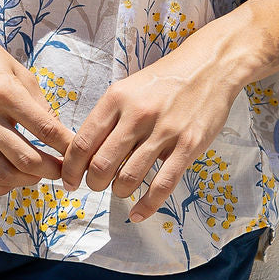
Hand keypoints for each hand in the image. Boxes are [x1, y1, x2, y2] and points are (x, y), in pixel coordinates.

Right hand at [0, 11, 75, 195]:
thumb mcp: (18, 70)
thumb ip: (38, 102)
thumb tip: (58, 133)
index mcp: (4, 92)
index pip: (45, 128)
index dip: (66, 146)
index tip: (78, 153)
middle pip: (25, 159)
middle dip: (51, 170)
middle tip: (64, 170)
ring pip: (1, 174)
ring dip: (26, 181)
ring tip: (39, 175)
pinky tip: (11, 181)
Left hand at [59, 23, 244, 221]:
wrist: (209, 66)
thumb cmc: (164, 80)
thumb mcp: (128, 88)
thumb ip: (108, 118)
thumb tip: (86, 154)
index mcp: (117, 98)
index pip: (82, 143)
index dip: (71, 169)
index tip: (69, 181)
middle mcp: (137, 114)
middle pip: (101, 165)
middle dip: (94, 184)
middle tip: (97, 185)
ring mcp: (164, 131)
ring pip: (128, 178)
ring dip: (119, 191)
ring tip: (121, 188)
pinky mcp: (188, 145)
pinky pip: (162, 185)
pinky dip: (147, 206)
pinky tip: (139, 213)